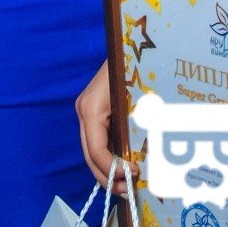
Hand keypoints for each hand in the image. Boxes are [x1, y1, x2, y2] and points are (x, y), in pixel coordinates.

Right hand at [75, 61, 131, 190]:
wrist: (131, 38)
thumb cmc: (135, 64)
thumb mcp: (138, 98)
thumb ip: (137, 127)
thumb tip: (143, 158)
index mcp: (91, 108)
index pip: (96, 151)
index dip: (113, 169)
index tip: (133, 175)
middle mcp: (84, 110)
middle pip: (90, 154)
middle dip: (107, 176)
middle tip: (129, 189)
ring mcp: (87, 109)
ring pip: (93, 149)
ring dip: (108, 168)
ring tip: (127, 182)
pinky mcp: (95, 109)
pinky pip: (99, 138)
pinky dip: (110, 154)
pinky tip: (125, 163)